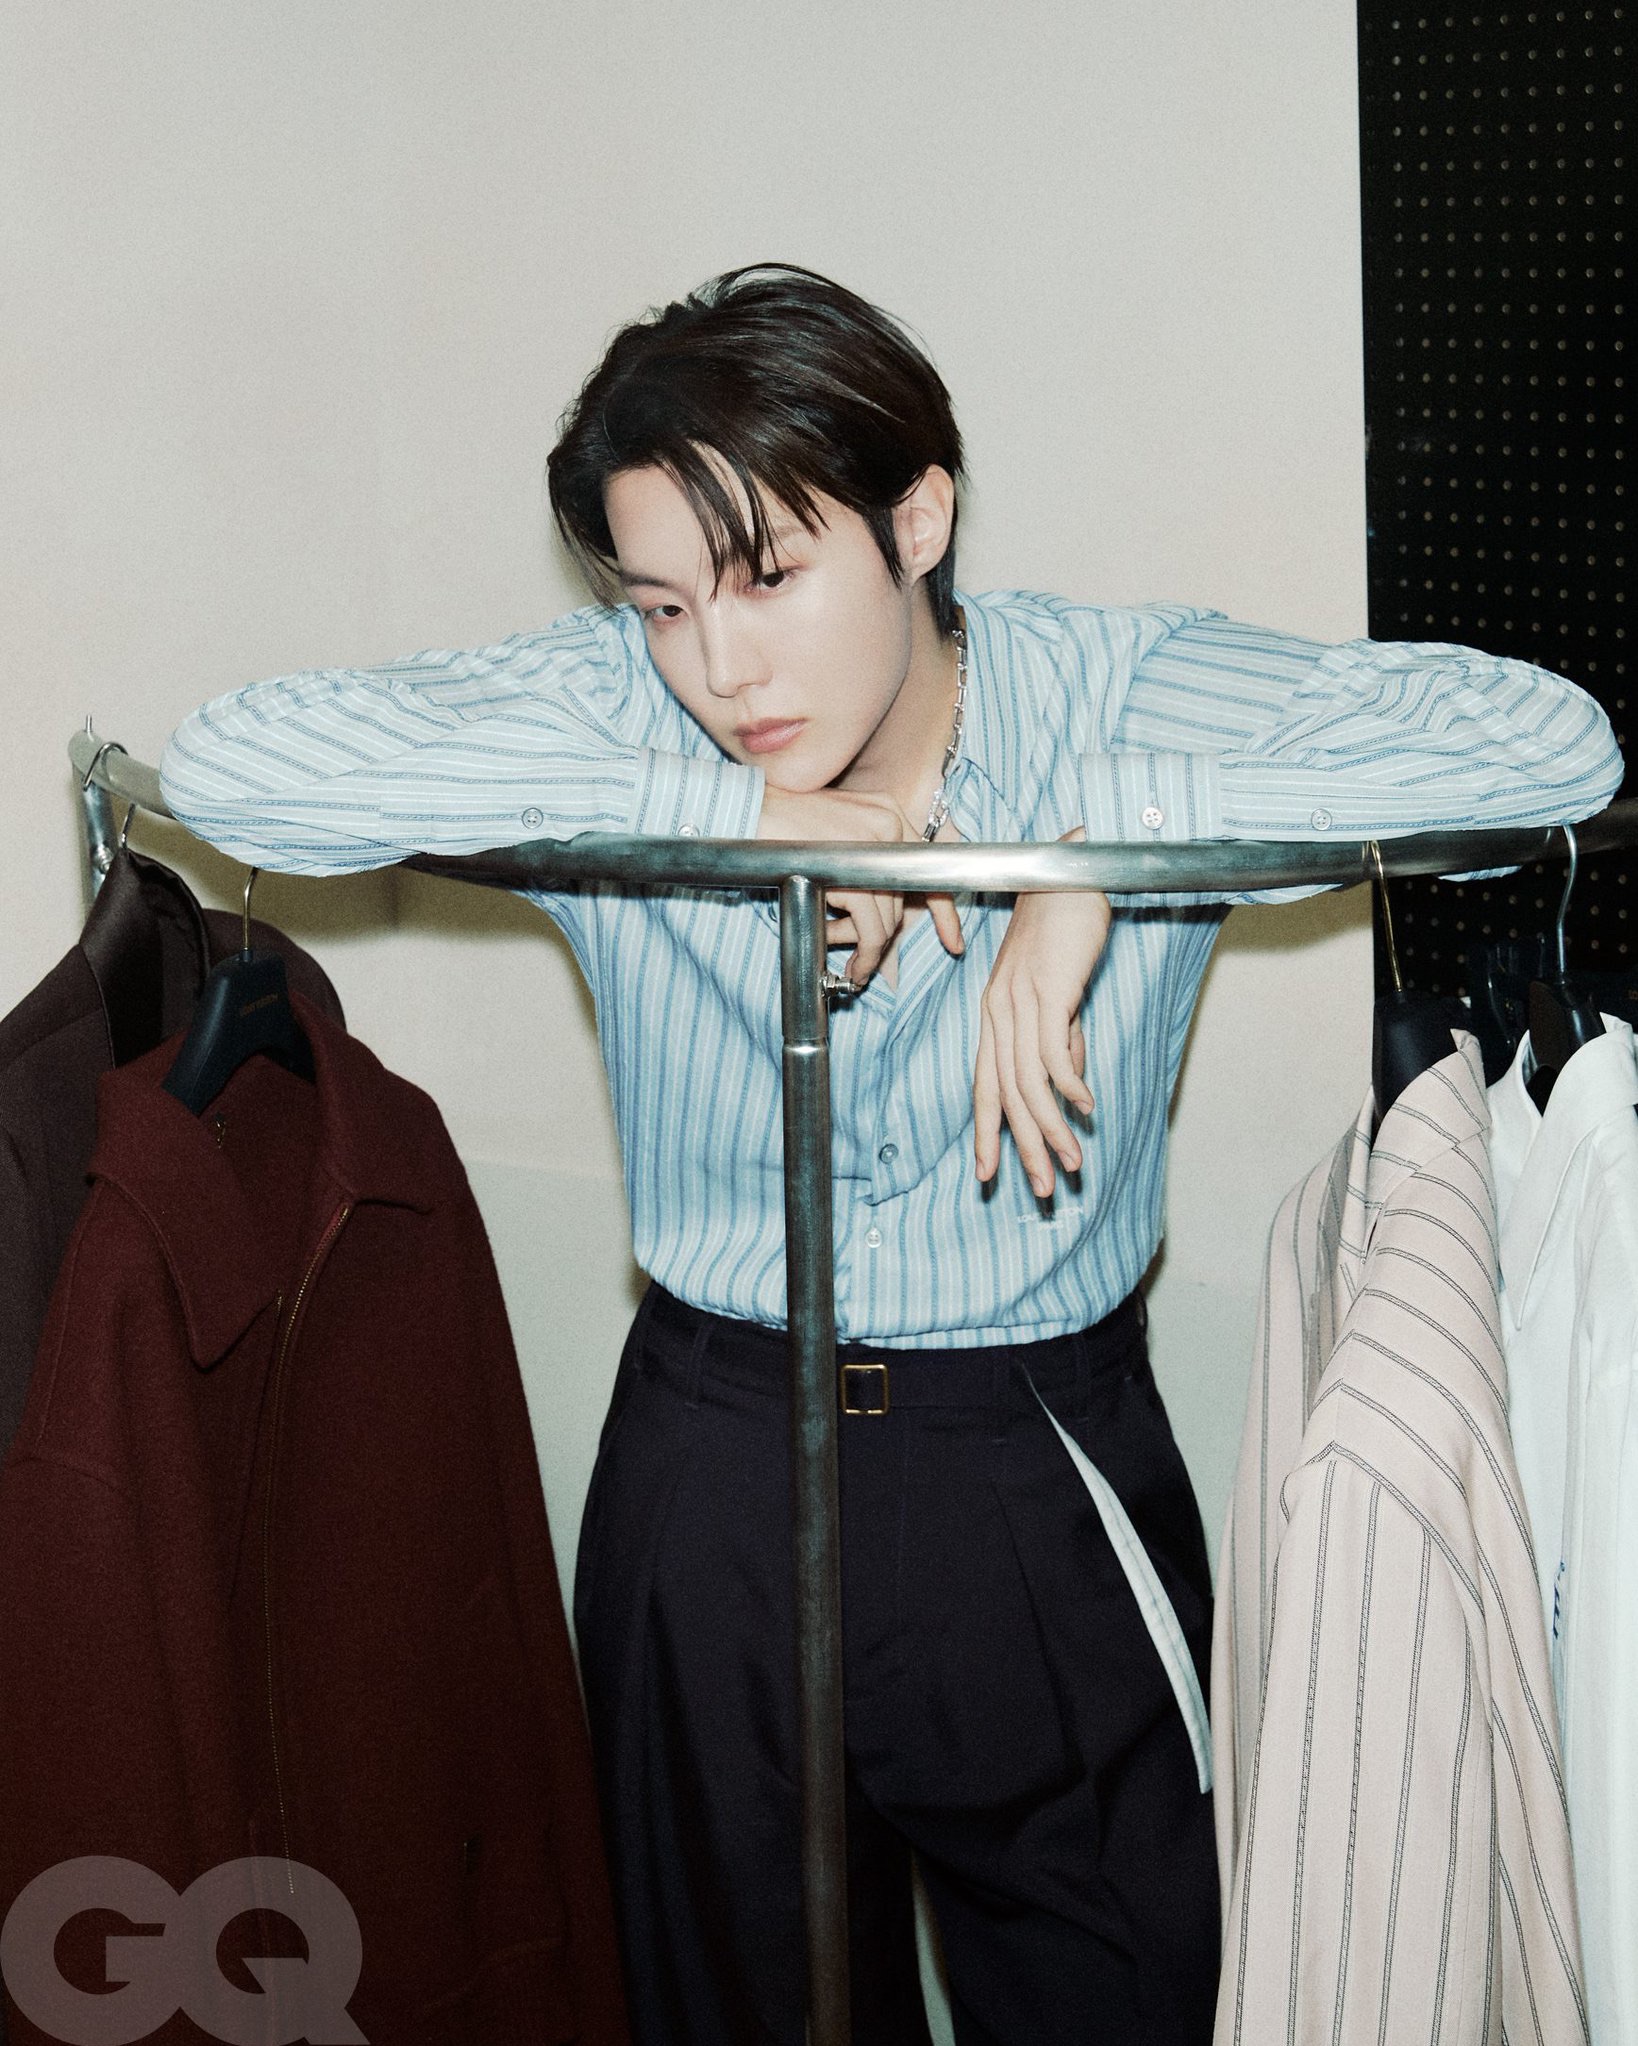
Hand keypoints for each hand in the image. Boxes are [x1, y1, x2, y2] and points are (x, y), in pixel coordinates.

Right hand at [757, 786, 964, 984]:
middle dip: (884, 938)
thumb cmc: (779, 831)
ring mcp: (876, 847)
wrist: (745, 813)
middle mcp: (891, 824)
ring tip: (849, 964)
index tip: (953, 942)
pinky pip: (873, 929)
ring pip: (890, 918)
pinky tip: (850, 967)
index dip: (943, 910)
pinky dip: (865, 955)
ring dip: (869, 950)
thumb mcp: (833, 839)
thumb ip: (861, 865)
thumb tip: (880, 918)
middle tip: (863, 962)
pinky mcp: (856, 872)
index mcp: (888, 813)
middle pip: (903, 899)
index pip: (931, 866)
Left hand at [973, 829, 1110, 1197]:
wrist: (1070, 872)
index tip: (990, 1174)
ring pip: (1026, 1085)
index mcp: (994, 1015)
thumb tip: (1070, 1083)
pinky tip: (1086, 1107)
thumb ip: (1062, 1035)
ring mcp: (1017, 1003)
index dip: (987, 1132)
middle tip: (1042, 1188)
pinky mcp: (1044, 992)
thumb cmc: (1065, 927)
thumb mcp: (1059, 990)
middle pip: (1003, 1096)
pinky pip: (1051, 1054)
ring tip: (1072, 1162)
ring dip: (1051, 1128)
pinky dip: (1070, 1086)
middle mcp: (997, 1013)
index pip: (985, 1085)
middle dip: (1021, 1148)